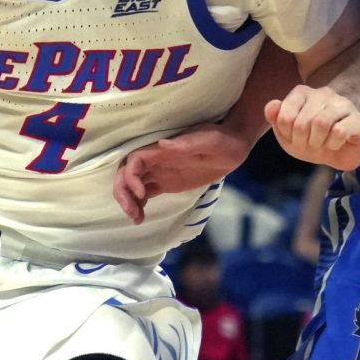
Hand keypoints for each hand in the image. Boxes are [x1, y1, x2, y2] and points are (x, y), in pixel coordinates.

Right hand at [113, 123, 252, 223]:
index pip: (134, 160)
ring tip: (137, 219)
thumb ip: (186, 143)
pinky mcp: (168, 182)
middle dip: (123, 193)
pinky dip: (138, 204)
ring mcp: (161, 172)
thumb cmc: (223, 139)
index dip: (131, 177)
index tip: (142, 194)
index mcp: (163, 149)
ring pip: (133, 185)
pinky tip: (142, 216)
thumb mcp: (208, 139)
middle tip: (133, 214)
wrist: (235, 146)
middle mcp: (157, 160)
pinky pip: (146, 192)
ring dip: (129, 201)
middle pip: (127, 173)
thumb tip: (162, 144)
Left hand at [264, 84, 359, 171]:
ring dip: (317, 142)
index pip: (284, 115)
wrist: (341, 153)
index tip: (293, 138)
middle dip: (302, 141)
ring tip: (321, 144)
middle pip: (302, 122)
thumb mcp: (288, 136)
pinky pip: (339, 132)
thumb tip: (272, 105)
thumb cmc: (312, 140)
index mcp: (303, 93)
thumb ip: (277, 120)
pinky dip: (333, 144)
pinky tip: (336, 143)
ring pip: (321, 123)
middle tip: (309, 145)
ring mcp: (342, 104)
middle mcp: (323, 93)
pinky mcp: (358, 119)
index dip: (286, 133)